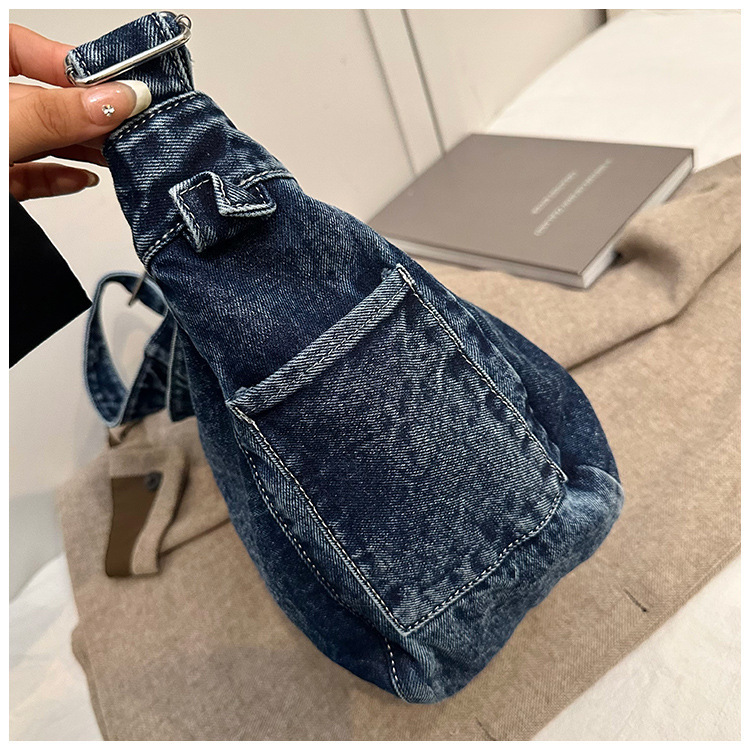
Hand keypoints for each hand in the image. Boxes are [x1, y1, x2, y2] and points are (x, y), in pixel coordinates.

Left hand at [9, 24, 150, 200]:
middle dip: (91, 112)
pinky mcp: (3, 185)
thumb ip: (57, 116)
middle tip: (133, 122)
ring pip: (46, 139)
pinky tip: (87, 178)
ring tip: (121, 151)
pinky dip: (64, 177)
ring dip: (86, 147)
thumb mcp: (4, 131)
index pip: (21, 47)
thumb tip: (118, 99)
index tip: (116, 82)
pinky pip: (35, 175)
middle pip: (45, 99)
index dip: (70, 61)